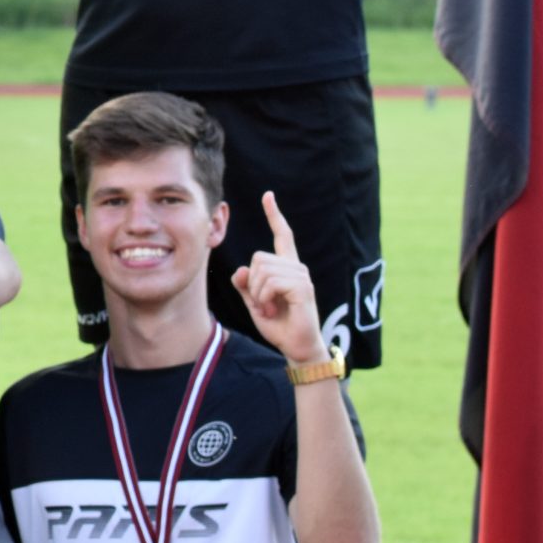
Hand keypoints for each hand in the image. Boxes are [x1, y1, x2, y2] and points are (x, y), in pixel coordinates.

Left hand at [232, 191, 323, 363]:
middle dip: (251, 283)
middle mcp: (296, 267)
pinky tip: (272, 310)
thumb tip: (240, 270)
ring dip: (257, 294)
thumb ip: (245, 286)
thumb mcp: (254, 303)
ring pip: (262, 270)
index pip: (282, 235)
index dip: (274, 215)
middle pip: (258, 258)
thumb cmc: (278, 325)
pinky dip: (264, 298)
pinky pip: (270, 283)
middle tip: (262, 303)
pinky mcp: (303, 288)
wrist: (296, 347)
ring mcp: (301, 277)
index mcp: (286, 268)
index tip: (268, 195)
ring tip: (270, 308)